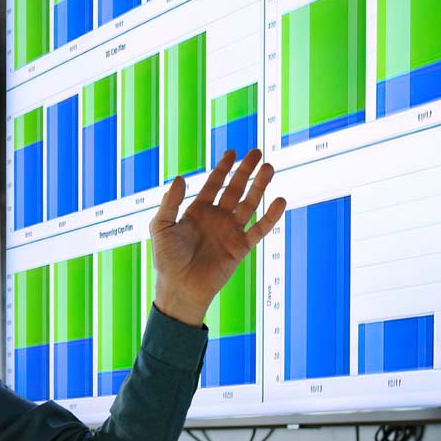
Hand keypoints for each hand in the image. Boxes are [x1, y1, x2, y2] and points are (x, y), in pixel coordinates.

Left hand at [150, 149, 285, 326]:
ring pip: (249, 204)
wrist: (179, 288)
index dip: (223, 168)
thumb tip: (181, 177)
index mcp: (198, 212)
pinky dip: (270, 216)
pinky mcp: (240, 247)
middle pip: (235, 189)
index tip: (233, 152)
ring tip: (269, 168)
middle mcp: (216, 219)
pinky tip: (279, 200)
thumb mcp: (161, 226)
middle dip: (246, 171)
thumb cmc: (166, 259)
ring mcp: (230, 232)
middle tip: (257, 153)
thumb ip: (170, 202)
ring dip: (259, 187)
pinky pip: (259, 229)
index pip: (214, 184)